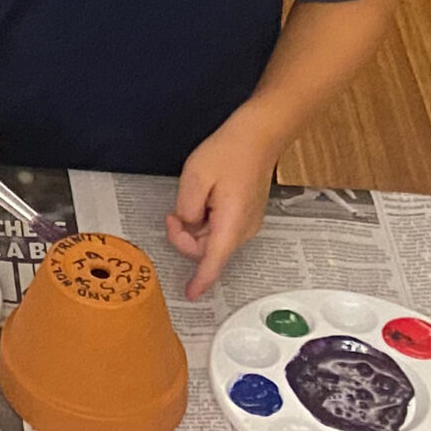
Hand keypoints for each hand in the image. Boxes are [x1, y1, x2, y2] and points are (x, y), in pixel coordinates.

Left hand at [168, 117, 278, 299]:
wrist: (259, 136)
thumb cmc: (228, 153)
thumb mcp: (195, 177)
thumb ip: (186, 208)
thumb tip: (188, 226)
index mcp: (233, 223)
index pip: (214, 260)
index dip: (201, 280)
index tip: (190, 294)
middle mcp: (245, 229)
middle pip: (207, 250)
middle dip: (184, 238)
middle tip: (172, 215)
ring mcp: (248, 223)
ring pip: (212, 239)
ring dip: (194, 228)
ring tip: (189, 200)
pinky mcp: (246, 215)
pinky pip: (220, 229)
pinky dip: (204, 221)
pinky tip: (201, 200)